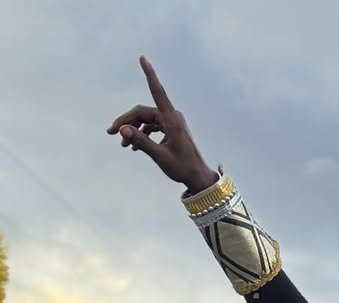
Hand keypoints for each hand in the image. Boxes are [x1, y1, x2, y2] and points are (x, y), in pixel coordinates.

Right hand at [107, 57, 217, 192]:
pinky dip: (142, 134)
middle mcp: (171, 116)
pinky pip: (152, 126)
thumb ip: (141, 142)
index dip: (149, 74)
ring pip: (146, 120)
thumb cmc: (183, 167)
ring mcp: (172, 123)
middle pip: (143, 112)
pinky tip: (134, 146)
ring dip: (133, 130)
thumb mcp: (159, 156)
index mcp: (171, 118)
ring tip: (123, 145)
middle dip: (126, 121)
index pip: (157, 91)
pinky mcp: (171, 130)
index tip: (142, 58)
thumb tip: (122, 129)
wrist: (198, 178)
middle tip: (111, 133)